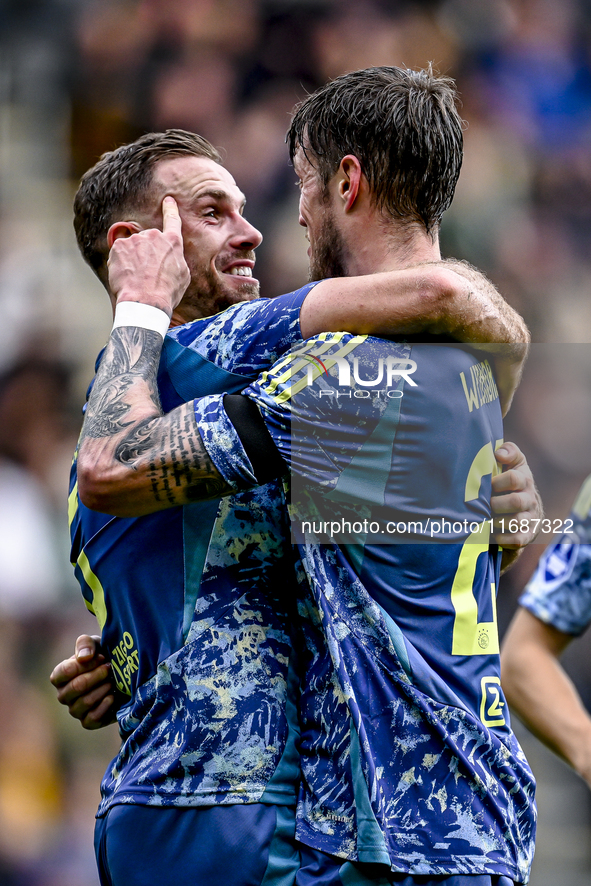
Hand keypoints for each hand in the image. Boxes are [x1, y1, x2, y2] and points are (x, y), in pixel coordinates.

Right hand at [49, 634, 118, 729]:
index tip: (101, 657)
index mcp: (60, 676)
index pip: (64, 672)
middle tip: (109, 668)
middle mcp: (64, 695)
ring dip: (102, 689)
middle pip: (76, 687)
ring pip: (85, 702)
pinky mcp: (88, 722)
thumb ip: (85, 644)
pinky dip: (104, 707)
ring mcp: (75, 710)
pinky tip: (113, 696)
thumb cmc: (103, 657)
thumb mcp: (96, 644)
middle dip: (96, 676)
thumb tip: (83, 657)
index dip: (84, 664)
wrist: (122, 674)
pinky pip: (92, 719)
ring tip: (113, 681)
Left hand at [108, 196, 189, 315]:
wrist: (145, 300)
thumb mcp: (183, 276)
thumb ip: (176, 259)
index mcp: (172, 242)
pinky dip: (120, 263)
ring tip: (136, 277)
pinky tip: (125, 276)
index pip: (172, 220)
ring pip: (133, 247)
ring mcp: (135, 240)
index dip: (170, 209)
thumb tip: (171, 257)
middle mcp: (154, 236)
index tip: (168, 201)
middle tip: (147, 273)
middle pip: (148, 240)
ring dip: (133, 258)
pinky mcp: (118, 246)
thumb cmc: (167, 292)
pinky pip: (118, 253)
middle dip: (146, 252)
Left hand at [491, 441, 541, 551]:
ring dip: (496, 521)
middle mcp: (530, 499)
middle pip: (516, 501)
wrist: (525, 509)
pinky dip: (502, 538)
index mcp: (525, 479)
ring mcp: (530, 518)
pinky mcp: (527, 535)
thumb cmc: (509, 483)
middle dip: (495, 503)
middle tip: (483, 505)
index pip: (513, 478)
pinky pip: (516, 539)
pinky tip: (491, 534)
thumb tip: (499, 453)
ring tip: (485, 519)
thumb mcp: (512, 463)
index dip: (496, 482)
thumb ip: (508, 451)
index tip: (485, 485)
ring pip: (516, 521)